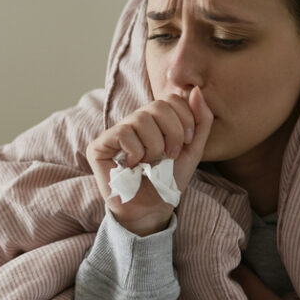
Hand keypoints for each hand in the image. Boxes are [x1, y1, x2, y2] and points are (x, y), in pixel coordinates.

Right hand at [85, 87, 212, 235]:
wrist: (152, 209)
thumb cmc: (168, 181)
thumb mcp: (193, 150)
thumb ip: (200, 121)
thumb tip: (196, 90)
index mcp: (155, 120)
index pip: (171, 98)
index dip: (185, 119)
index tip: (186, 144)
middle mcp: (133, 121)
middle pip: (158, 105)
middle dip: (173, 133)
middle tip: (170, 155)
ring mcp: (115, 132)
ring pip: (141, 119)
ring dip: (155, 147)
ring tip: (150, 163)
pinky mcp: (99, 145)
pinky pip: (123, 133)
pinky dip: (136, 153)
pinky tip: (133, 166)